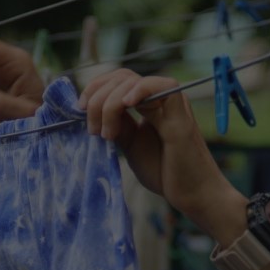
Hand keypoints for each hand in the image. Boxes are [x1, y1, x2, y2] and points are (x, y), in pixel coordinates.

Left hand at [77, 68, 242, 238]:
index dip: (95, 89)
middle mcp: (159, 99)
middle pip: (122, 77)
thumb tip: (92, 110)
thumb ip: (117, 125)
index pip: (118, 80)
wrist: (190, 193)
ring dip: (109, 104)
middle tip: (92, 129)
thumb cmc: (163, 171)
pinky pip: (162, 86)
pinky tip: (126, 104)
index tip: (79, 109)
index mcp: (148, 104)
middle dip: (97, 98)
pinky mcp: (180, 116)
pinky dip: (139, 90)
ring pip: (133, 82)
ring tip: (106, 134)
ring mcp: (171, 104)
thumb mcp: (129, 144)